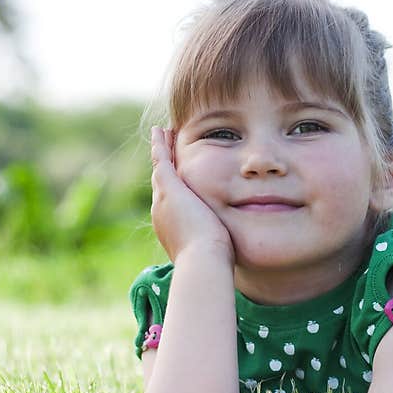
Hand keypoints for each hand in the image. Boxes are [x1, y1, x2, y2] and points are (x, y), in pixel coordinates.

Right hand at [150, 126, 232, 263]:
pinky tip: (161, 131)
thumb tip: (232, 248)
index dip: (175, 187)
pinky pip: (162, 160)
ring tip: (163, 134)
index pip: (172, 201)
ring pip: (160, 169)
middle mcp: (162, 212)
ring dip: (162, 151)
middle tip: (165, 149)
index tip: (178, 178)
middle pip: (163, 183)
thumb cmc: (214, 262)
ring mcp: (163, 199)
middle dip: (165, 166)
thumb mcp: (215, 249)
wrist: (202, 261)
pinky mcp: (169, 189)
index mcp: (172, 227)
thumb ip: (219, 242)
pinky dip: (160, 145)